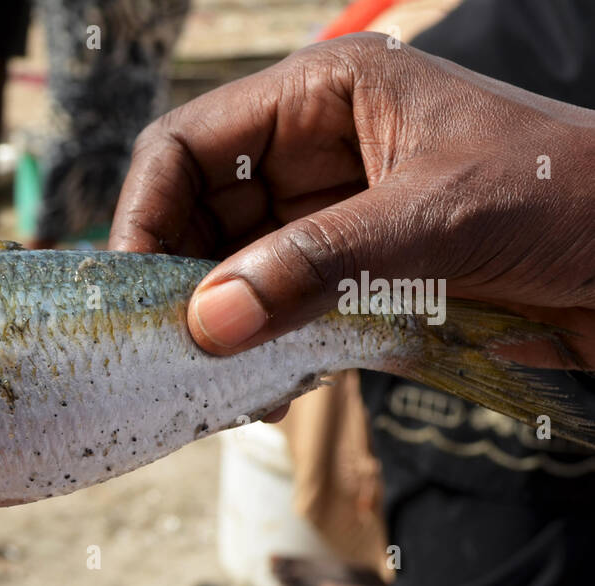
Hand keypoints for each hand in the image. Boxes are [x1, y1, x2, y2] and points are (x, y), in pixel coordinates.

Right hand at [110, 33, 594, 365]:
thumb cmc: (571, 192)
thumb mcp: (439, 217)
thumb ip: (317, 265)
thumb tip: (205, 322)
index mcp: (323, 97)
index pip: (187, 146)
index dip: (145, 214)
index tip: (133, 291)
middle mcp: (312, 154)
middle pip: (196, 217)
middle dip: (180, 285)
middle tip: (175, 356)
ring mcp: (329, 221)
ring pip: (230, 276)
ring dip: (219, 332)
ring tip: (227, 383)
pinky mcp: (350, 280)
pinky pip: (274, 317)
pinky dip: (260, 355)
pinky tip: (270, 389)